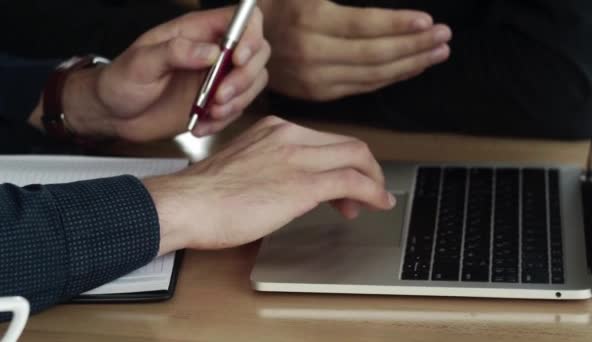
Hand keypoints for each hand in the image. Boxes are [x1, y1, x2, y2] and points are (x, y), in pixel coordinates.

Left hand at [61, 7, 269, 140]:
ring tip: (210, 113)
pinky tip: (201, 125)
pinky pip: (238, 109)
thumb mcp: (140, 63)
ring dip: (238, 102)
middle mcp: (213, 52)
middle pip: (258, 53)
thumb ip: (175, 52)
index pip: (242, 19)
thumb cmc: (120, 81)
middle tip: (219, 97)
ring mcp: (217, 78)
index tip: (237, 60)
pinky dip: (224, 121)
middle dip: (245, 78)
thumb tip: (211, 51)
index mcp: (196, 31)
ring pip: (254, 82)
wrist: (112, 115)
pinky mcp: (216, 103)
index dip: (250, 36)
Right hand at [144, 116, 395, 253]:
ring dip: (373, 180)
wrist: (186, 205)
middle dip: (365, 170)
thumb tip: (289, 187)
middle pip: (347, 144)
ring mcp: (297, 157)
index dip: (342, 162)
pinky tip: (378, 202)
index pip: (323, 140)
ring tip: (375, 199)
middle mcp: (288, 136)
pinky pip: (352, 181)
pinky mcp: (302, 184)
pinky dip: (373, 191)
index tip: (344, 183)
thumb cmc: (203, 196)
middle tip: (366, 193)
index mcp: (272, 130)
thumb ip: (269, 168)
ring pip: (356, 157)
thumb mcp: (241, 168)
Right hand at [259, 0, 450, 100]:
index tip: (428, 22)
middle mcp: (313, 52)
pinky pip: (362, 87)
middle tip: (444, 38)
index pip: (366, 26)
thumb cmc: (277, 8)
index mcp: (310, 20)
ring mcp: (315, 78)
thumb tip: (384, 11)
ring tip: (436, 53)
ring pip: (373, 75)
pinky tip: (410, 68)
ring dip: (410, 65)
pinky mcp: (318, 93)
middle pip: (375, 55)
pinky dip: (390, 78)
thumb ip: (344, 0)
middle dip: (415, 46)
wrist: (243, 44)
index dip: (400, 25)